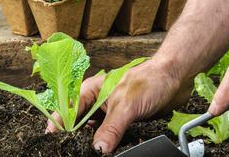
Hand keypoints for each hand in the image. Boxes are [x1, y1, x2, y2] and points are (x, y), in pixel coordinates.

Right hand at [45, 59, 191, 153]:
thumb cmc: (149, 80)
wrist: (174, 78)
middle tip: (73, 150)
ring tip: (91, 152)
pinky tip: (109, 151)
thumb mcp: (126, 106)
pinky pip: (110, 137)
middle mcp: (97, 103)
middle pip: (78, 124)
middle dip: (75, 138)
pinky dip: (108, 145)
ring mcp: (109, 114)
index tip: (54, 141)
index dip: (58, 126)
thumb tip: (98, 150)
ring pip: (94, 133)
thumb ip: (111, 129)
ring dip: (93, 143)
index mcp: (90, 91)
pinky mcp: (122, 123)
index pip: (67, 111)